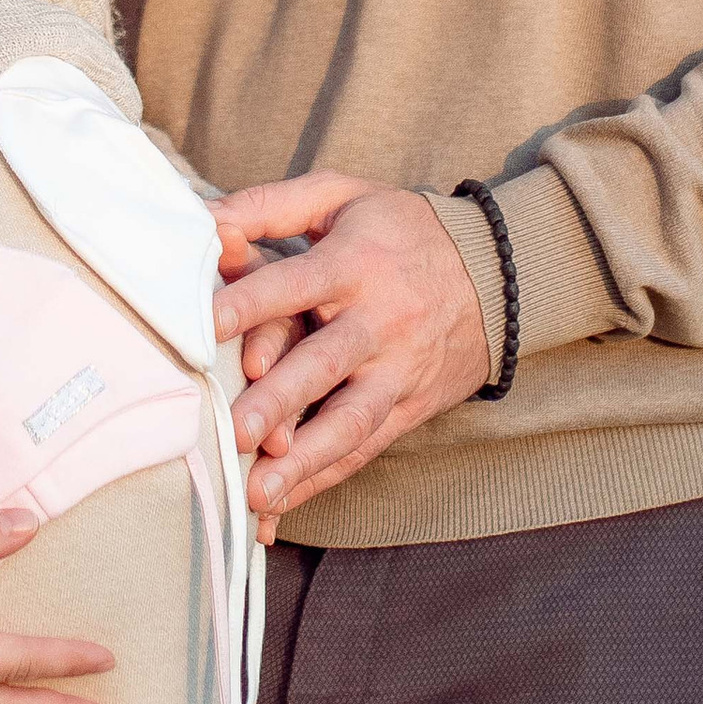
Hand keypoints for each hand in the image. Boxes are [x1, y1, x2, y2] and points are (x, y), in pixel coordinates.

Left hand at [212, 176, 489, 525]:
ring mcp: (398, 370)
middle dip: (279, 400)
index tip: (205, 324)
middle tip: (234, 429)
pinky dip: (322, 478)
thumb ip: (269, 207)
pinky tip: (280, 505)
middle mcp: (379, 321)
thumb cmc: (400, 230)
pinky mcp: (409, 407)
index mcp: (355, 264)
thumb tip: (203, 223)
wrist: (499, 273)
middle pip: (325, 364)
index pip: (297, 285)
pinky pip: (364, 448)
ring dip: (304, 459)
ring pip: (350, 420)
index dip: (252, 303)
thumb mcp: (342, 198)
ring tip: (258, 492)